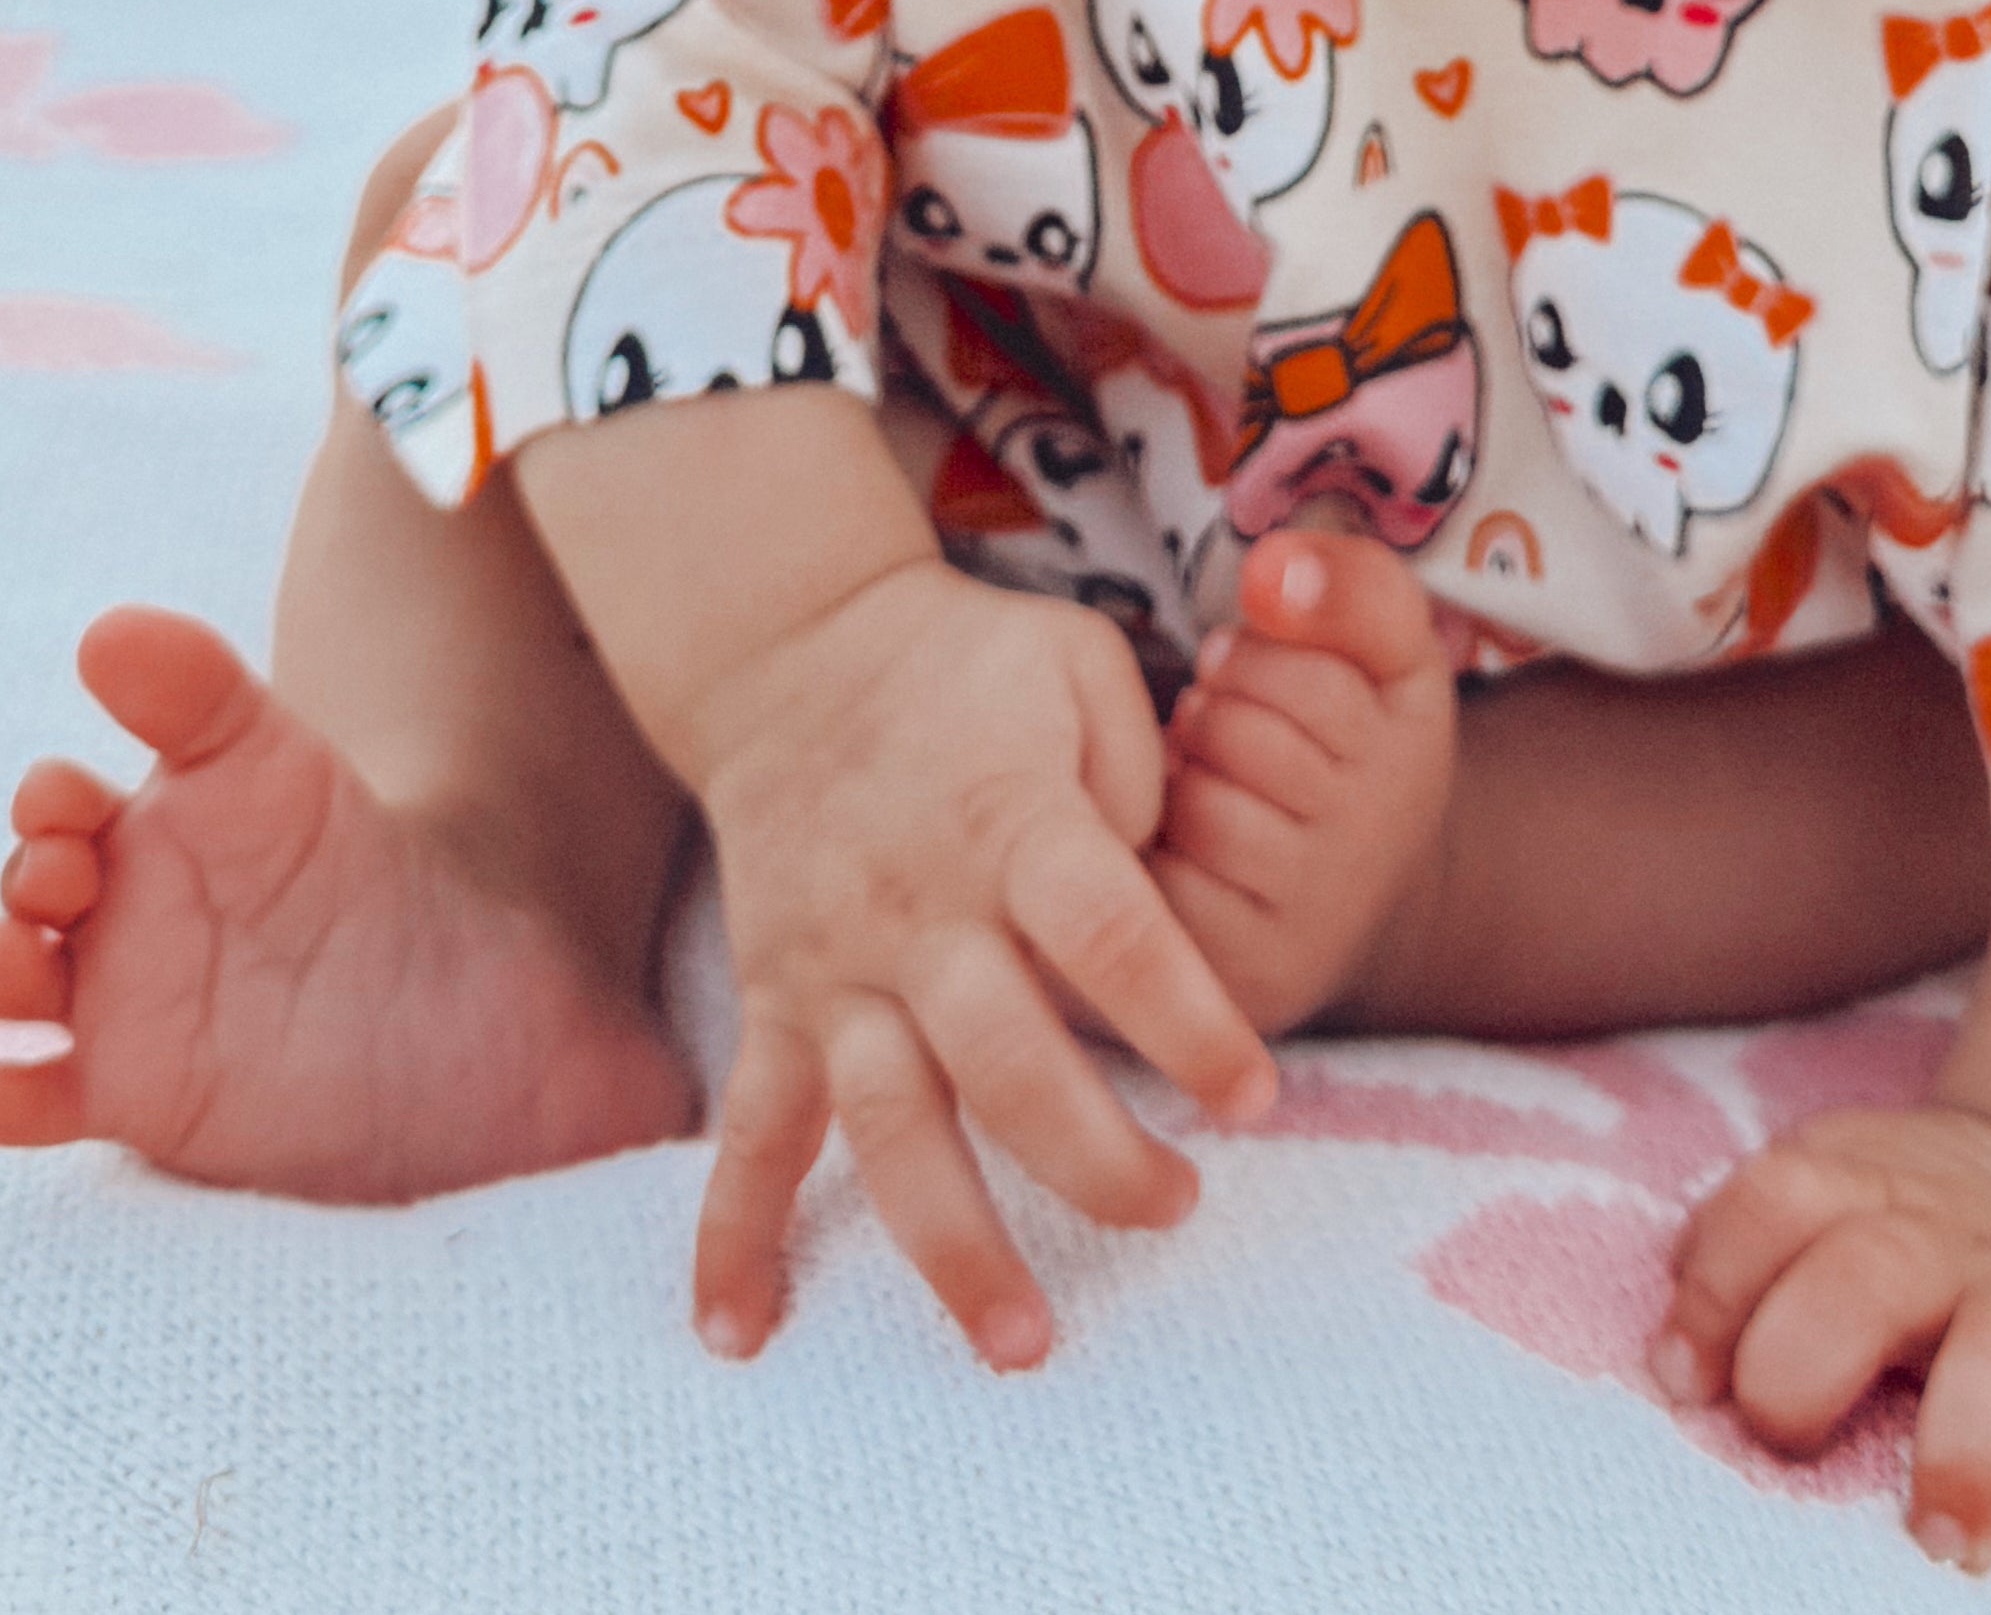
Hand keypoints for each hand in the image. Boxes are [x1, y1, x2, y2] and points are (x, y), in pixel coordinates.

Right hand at [684, 555, 1277, 1371]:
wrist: (795, 649)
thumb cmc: (969, 665)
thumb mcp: (1078, 665)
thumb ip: (1141, 769)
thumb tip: (1164, 879)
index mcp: (1010, 821)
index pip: (1110, 936)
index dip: (1188, 1022)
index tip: (1256, 1098)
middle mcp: (919, 911)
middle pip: (1005, 1063)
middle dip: (1098, 1160)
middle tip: (1177, 1210)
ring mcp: (835, 967)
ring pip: (888, 1126)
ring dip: (952, 1244)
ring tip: (1022, 1342)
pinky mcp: (775, 1002)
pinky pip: (747, 1132)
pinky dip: (734, 1235)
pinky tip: (740, 1331)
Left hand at [1655, 1100, 1990, 1593]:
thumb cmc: (1904, 1231)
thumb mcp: (1825, 1195)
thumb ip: (1740, 1253)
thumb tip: (1670, 1366)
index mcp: (1858, 1186)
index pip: (1771, 1204)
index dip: (1713, 1293)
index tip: (1681, 1382)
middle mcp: (1950, 1238)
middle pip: (1869, 1273)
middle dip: (1807, 1360)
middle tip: (1784, 1438)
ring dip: (1963, 1453)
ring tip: (1934, 1539)